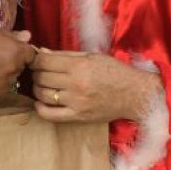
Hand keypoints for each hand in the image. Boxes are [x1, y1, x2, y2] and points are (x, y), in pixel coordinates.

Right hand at [0, 25, 35, 99]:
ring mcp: (4, 84)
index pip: (31, 56)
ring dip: (4, 76)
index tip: (12, 52)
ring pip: (10, 81)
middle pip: (20, 68)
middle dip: (13, 64)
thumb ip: (13, 35)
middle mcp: (14, 70)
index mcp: (18, 52)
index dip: (23, 53)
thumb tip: (28, 36)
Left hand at [31, 49, 160, 122]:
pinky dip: (40, 109)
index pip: (44, 61)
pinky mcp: (78, 116)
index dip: (35, 59)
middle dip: (35, 73)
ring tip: (42, 84)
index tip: (36, 60)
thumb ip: (66, 55)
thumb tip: (42, 52)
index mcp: (79, 66)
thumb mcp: (92, 56)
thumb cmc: (115, 72)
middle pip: (41, 77)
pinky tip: (40, 102)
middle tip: (39, 71)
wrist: (135, 94)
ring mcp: (76, 102)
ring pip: (43, 94)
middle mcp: (75, 84)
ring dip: (37, 88)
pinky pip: (51, 115)